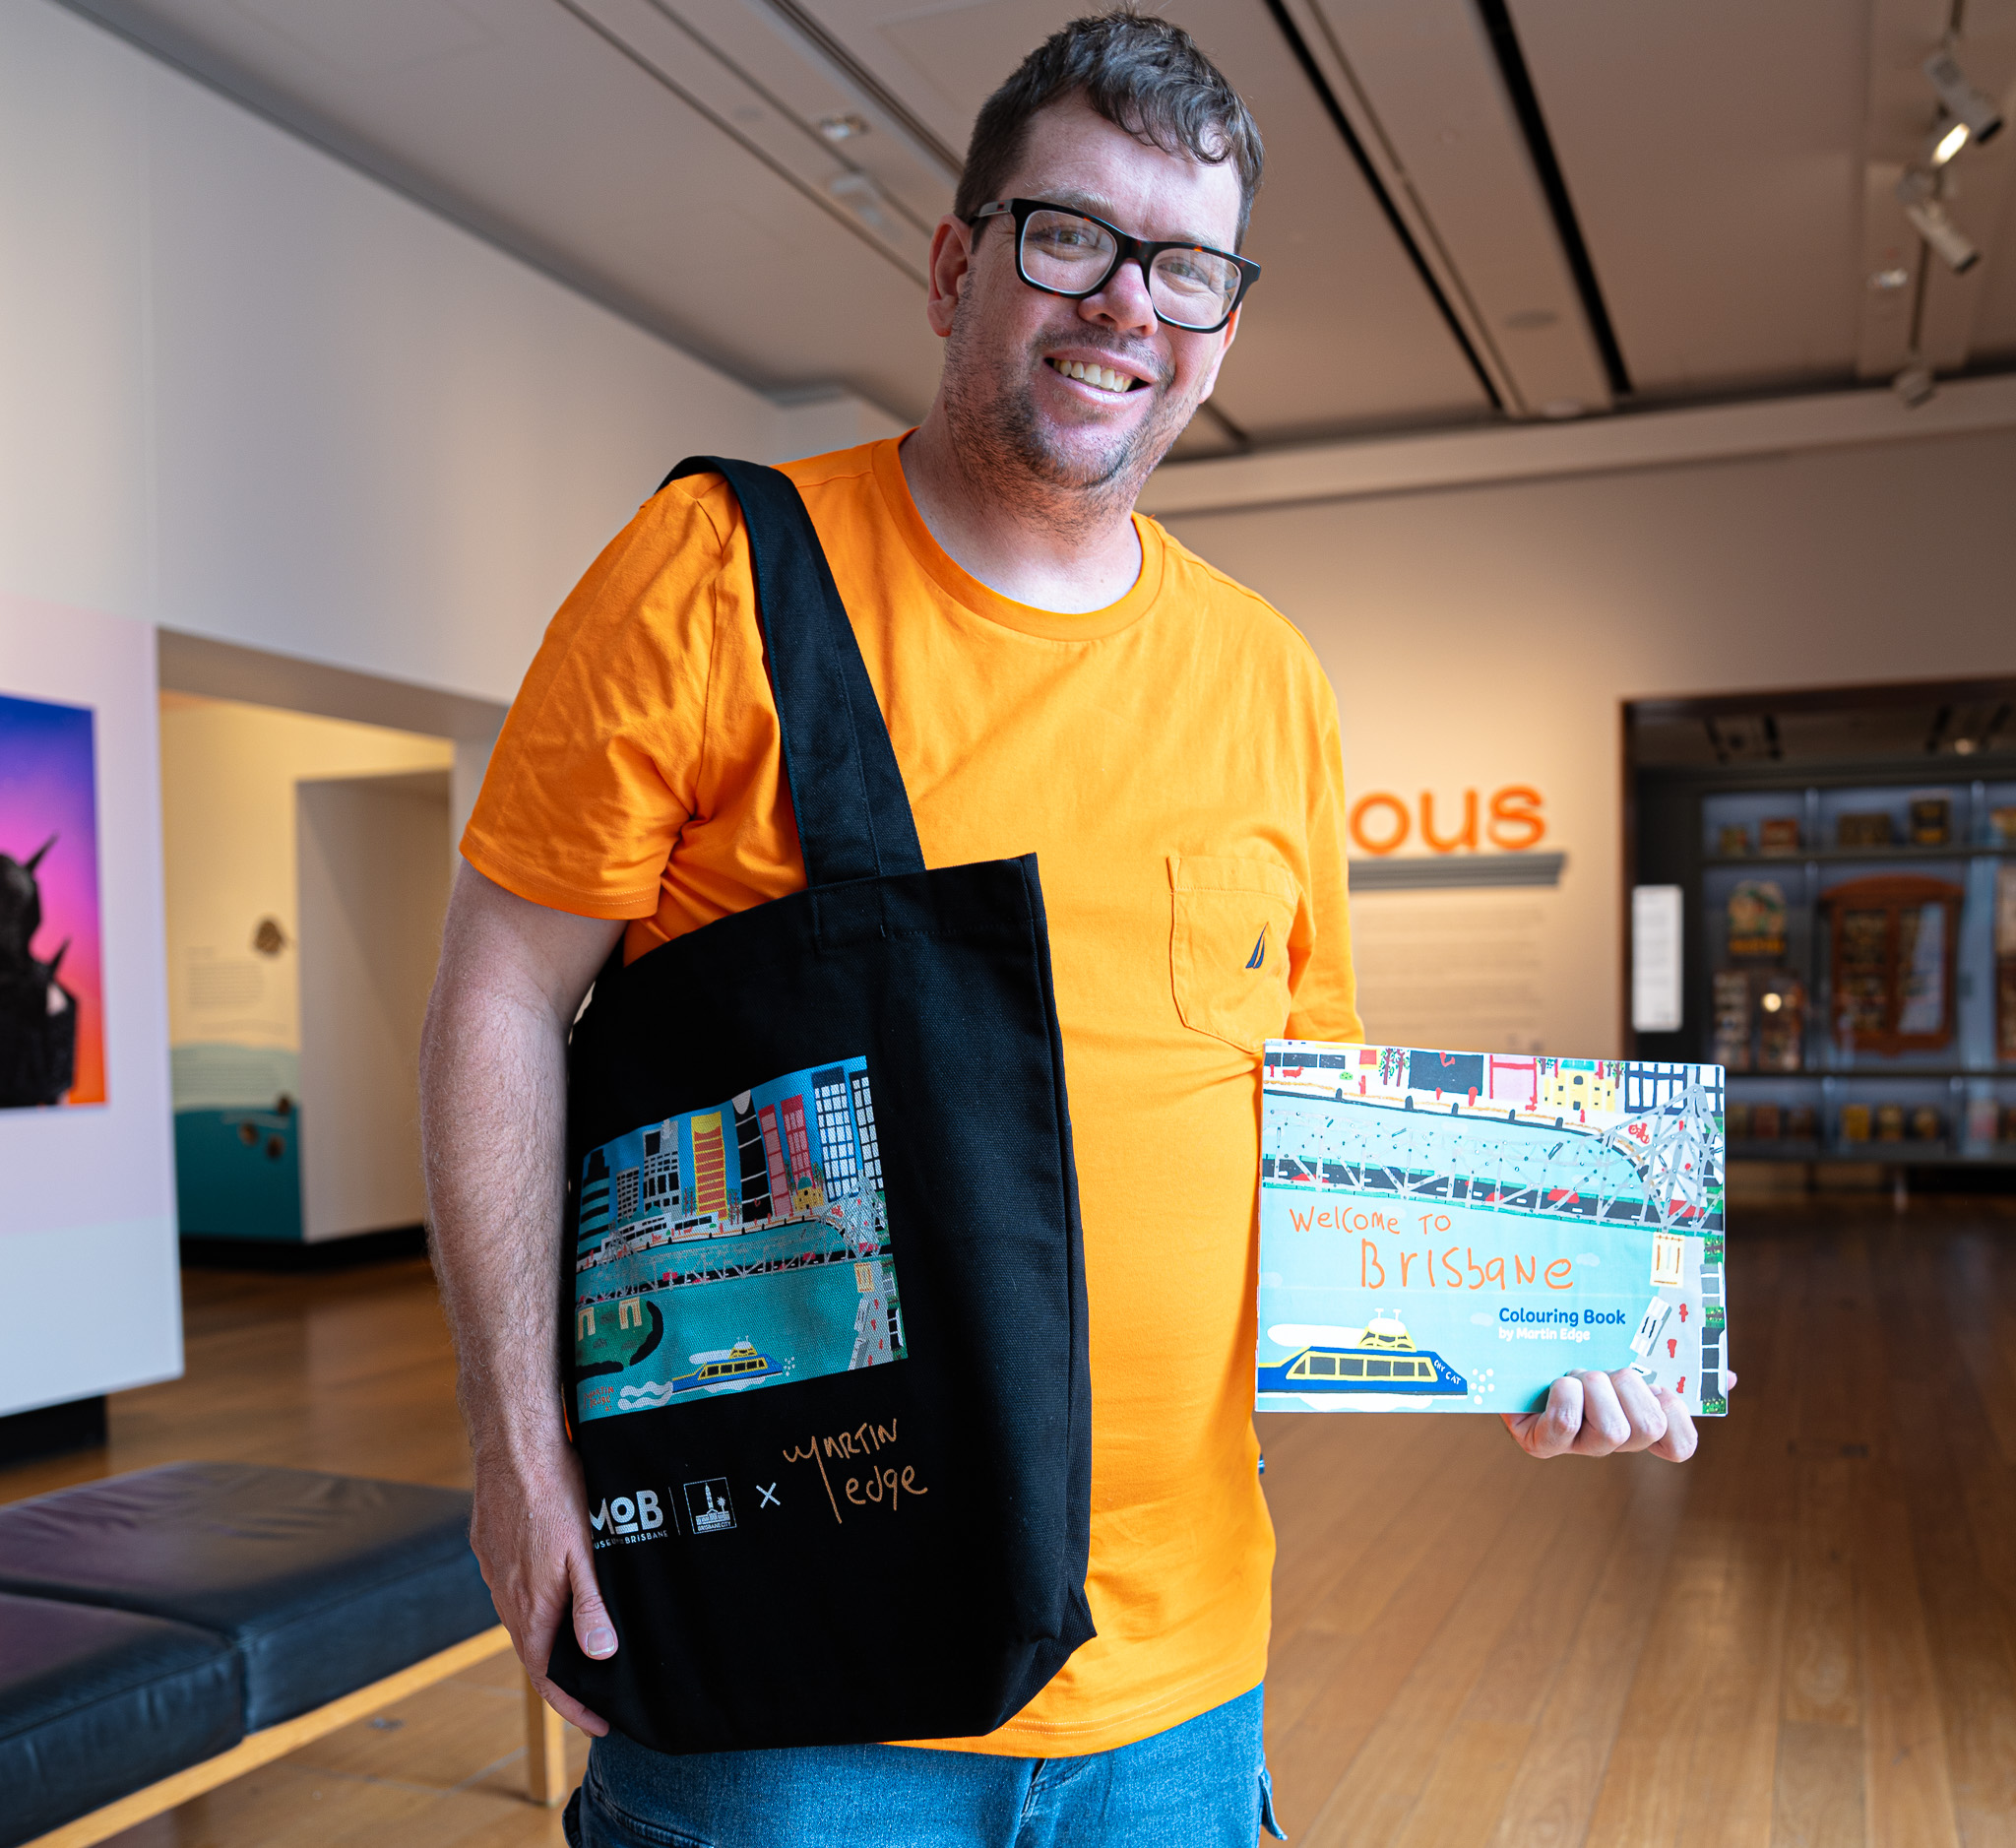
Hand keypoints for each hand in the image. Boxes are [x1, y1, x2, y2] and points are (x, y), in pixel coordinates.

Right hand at [469, 1437, 616, 1734]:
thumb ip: (590, 1605)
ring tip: (583, 1647)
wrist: (514, 1446)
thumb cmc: (555, 1493)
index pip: (548, 1677)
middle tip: (598, 1691)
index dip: (574, 1706)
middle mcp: (507, 1597)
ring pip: (523, 1621)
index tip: (599, 1724)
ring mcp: (496, 1573)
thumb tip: (600, 1656)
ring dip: (550, 1640)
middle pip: (534, 1653)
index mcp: (531, 1607)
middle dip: (565, 1678)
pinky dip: (536, 1606)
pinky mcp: (492, 1549)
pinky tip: (556, 1592)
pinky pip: (513, 1591)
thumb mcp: (585, 1552)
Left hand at [1499, 1365, 1735, 1461]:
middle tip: (1609, 1369)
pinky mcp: (1540, 1442)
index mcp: (1636, 1418)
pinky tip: (1557, 1382)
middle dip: (1631, 1388)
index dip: (1678, 1418)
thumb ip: (1673, 1361)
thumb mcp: (1624, 1347)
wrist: (1510, 1347)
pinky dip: (1566, 1396)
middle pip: (1648, 1430)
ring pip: (1613, 1432)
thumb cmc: (1573, 1346)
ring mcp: (1575, 1445)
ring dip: (1597, 1389)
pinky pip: (1567, 1428)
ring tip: (1578, 1372)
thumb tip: (1728, 1377)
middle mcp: (1610, 1438)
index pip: (1680, 1445)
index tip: (1661, 1388)